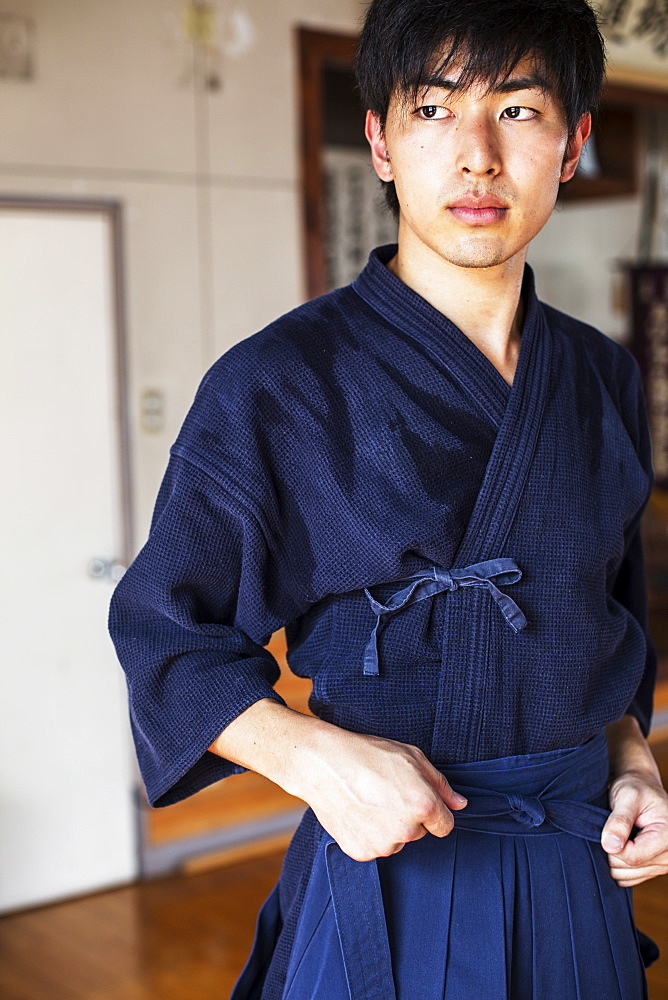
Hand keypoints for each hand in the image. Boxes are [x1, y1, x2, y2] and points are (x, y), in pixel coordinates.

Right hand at [293, 729, 467, 861]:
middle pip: (419, 833)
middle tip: (385, 792)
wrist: (323, 763)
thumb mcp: (411, 757)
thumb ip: (441, 784)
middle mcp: (406, 830)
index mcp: (423, 805)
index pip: (445, 825)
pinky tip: (358, 812)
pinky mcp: (361, 852)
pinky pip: (374, 848)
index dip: (432, 811)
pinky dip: (368, 834)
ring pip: (396, 842)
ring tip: (369, 800)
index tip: (415, 799)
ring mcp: (382, 844)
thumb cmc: (368, 754)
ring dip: (388, 827)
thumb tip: (460, 804)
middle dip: (408, 816)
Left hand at [601, 770, 667, 886]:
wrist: (642, 788)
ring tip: (619, 835)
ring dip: (614, 857)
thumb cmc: (636, 788)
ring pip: (625, 876)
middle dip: (613, 850)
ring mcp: (663, 865)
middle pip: (628, 868)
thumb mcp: (627, 796)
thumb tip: (609, 846)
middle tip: (614, 828)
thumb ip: (619, 821)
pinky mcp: (654, 869)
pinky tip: (620, 845)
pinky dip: (618, 864)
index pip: (632, 856)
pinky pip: (627, 878)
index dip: (613, 845)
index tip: (610, 827)